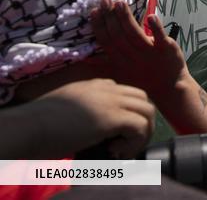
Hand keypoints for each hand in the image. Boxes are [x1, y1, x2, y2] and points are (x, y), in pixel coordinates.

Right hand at [35, 79, 154, 158]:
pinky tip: (115, 151)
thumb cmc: (39, 123)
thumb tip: (93, 130)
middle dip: (142, 122)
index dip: (126, 115)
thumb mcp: (68, 108)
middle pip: (143, 100)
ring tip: (123, 149)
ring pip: (147, 112)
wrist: (28, 127)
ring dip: (141, 133)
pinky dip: (134, 142)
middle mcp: (108, 88)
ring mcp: (112, 101)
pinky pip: (140, 127)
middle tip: (126, 143)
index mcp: (96, 85)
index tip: (114, 135)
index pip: (126, 94)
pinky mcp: (113, 118)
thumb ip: (86, 110)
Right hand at [88, 0, 186, 102]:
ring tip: (120, 3)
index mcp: (119, 62)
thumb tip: (84, 57)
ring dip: (126, 17)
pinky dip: (156, 27)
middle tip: (105, 0)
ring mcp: (149, 53)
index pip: (106, 42)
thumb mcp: (120, 74)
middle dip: (110, 16)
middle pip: (118, 35)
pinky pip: (159, 37)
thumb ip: (104, 64)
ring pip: (135, 34)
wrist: (169, 88)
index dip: (99, 26)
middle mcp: (132, 58)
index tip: (95, 11)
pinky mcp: (165, 50)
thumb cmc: (143, 78)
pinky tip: (151, 16)